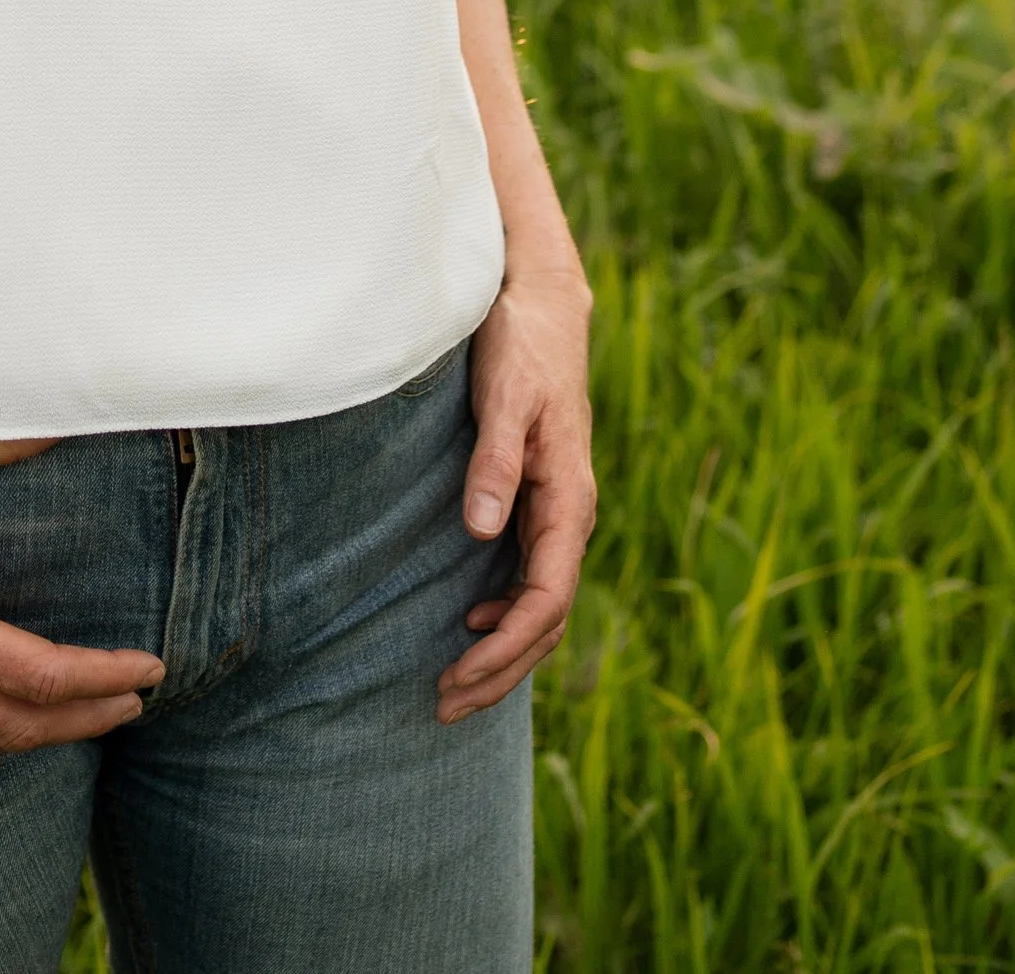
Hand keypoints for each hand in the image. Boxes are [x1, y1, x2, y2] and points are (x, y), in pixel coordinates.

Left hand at [436, 262, 596, 721]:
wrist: (544, 307)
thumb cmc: (522, 346)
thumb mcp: (504, 394)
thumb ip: (494, 460)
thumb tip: (480, 532)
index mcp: (569, 498)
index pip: (547, 599)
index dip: (506, 648)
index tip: (457, 675)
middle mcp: (571, 515)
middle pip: (546, 620)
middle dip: (500, 671)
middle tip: (442, 707)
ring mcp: (558, 512)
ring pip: (541, 606)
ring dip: (503, 654)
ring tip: (454, 689)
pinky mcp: (540, 503)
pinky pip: (532, 580)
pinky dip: (507, 618)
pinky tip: (471, 624)